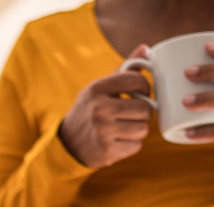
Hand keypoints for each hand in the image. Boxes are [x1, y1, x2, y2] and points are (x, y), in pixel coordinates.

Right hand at [57, 45, 153, 167]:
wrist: (67, 144)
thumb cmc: (90, 111)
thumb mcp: (100, 88)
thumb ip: (124, 69)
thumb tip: (146, 48)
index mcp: (97, 88)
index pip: (137, 81)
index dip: (144, 87)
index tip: (139, 92)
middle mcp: (99, 109)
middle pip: (145, 108)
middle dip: (143, 111)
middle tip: (133, 113)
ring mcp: (103, 132)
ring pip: (143, 128)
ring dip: (139, 129)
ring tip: (126, 127)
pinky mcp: (107, 151)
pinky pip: (137, 146)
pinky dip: (132, 144)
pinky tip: (119, 140)